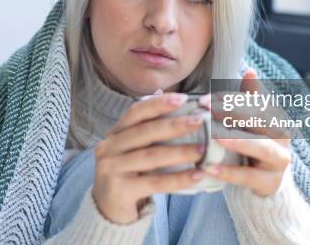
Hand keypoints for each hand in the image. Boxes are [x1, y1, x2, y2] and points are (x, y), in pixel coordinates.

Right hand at [92, 92, 208, 223]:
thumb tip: (173, 102)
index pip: (136, 112)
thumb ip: (149, 131)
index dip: (158, 104)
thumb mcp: (133, 151)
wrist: (107, 210)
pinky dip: (178, 178)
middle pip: (145, 132)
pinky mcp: (119, 190)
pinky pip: (154, 182)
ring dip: (180, 152)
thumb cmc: (128, 175)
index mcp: (114, 134)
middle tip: (199, 121)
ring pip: (151, 156)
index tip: (183, 99)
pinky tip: (197, 175)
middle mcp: (108, 147)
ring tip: (202, 149)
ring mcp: (111, 168)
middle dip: (175, 125)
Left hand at [203, 68, 291, 196]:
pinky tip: (209, 168)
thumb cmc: (253, 143)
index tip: (204, 100)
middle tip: (208, 110)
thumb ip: (248, 98)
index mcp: (275, 116)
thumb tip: (249, 70)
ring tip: (216, 137)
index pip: (254, 101)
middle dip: (234, 113)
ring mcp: (278, 160)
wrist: (266, 181)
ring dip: (238, 141)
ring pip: (261, 148)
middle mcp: (282, 136)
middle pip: (261, 120)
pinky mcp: (270, 182)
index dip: (230, 99)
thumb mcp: (251, 122)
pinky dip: (228, 173)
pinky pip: (248, 177)